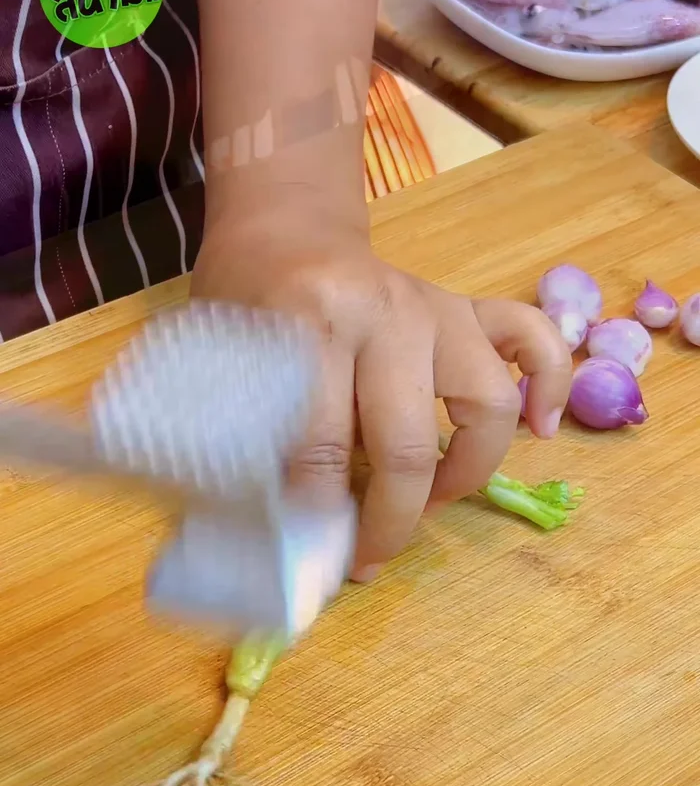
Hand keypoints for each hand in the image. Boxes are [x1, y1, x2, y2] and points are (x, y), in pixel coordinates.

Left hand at [192, 222, 571, 582]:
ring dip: (465, 472)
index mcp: (312, 321)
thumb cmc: (247, 297)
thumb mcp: (224, 358)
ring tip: (432, 503)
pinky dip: (550, 385)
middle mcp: (385, 311)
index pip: (320, 445)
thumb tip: (279, 533)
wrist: (283, 225)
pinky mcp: (467, 308)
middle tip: (368, 558)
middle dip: (390, 521)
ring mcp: (436, 307)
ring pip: (487, 404)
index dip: (317, 518)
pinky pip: (534, 341)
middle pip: (406, 444)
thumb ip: (248, 435)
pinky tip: (541, 430)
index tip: (313, 560)